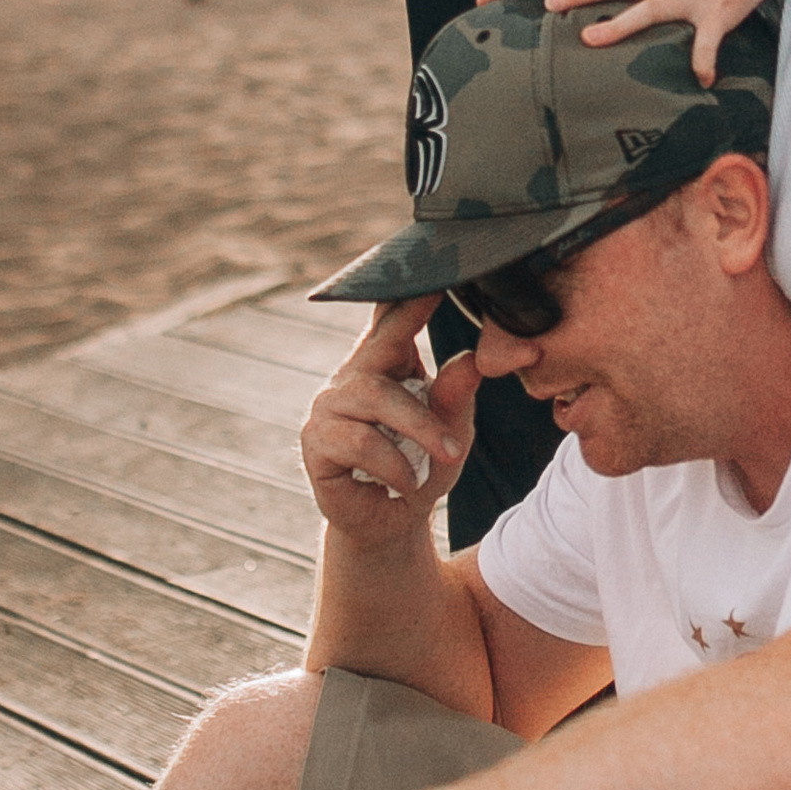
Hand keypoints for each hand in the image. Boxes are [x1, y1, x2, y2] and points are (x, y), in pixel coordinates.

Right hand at [300, 300, 476, 530]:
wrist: (391, 524)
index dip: (405, 291)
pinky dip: (394, 463)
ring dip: (420, 427)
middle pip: (381, 343)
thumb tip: (474, 359)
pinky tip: (409, 482)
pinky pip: (360, 440)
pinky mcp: (316, 442)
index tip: (432, 266)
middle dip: (414, 326)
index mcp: (383, 364)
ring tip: (449, 456)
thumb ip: (456, 396)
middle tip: (444, 304)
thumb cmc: (422, 467)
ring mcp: (328, 407)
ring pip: (376, 398)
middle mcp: (351, 377)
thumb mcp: (451, 431)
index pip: (389, 317)